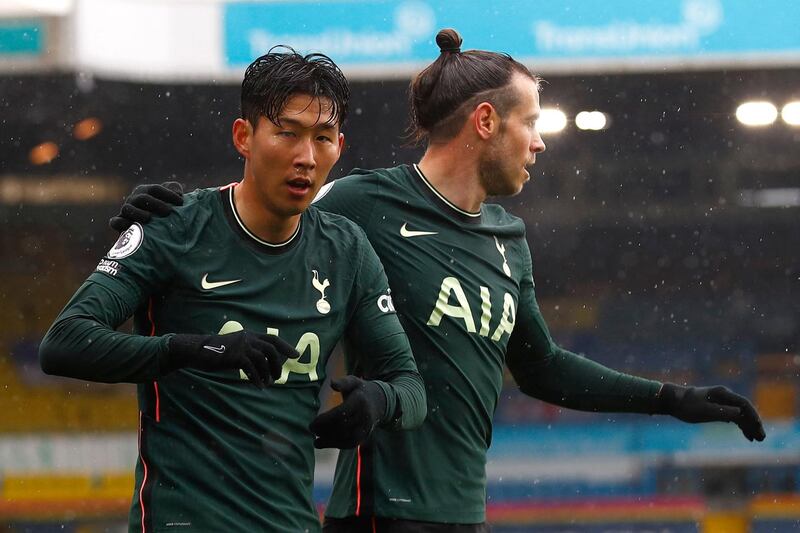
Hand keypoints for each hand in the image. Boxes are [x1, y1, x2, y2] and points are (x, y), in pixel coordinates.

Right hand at [109, 182, 183, 231]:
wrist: (150, 233)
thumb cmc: (164, 214)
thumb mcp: (170, 202)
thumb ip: (174, 191)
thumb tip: (178, 192)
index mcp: (146, 192)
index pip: (156, 189)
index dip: (168, 194)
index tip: (181, 202)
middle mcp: (135, 199)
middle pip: (143, 198)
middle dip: (156, 204)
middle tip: (168, 211)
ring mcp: (126, 211)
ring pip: (128, 208)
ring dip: (138, 213)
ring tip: (149, 218)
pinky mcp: (120, 223)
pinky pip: (116, 221)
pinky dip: (120, 223)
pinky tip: (129, 226)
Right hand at [166, 331, 297, 387]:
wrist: (197, 351)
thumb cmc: (216, 353)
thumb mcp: (235, 348)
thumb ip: (249, 353)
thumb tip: (264, 366)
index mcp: (249, 335)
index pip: (272, 339)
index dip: (286, 346)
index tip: (296, 355)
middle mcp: (247, 338)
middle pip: (271, 350)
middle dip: (277, 364)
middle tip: (277, 377)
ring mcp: (241, 346)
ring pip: (263, 360)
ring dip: (267, 373)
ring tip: (268, 383)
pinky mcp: (235, 356)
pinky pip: (251, 369)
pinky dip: (257, 378)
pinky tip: (258, 386)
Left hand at [310, 376, 386, 448]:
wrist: (380, 402)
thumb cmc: (361, 391)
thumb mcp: (354, 382)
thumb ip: (343, 382)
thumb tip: (332, 383)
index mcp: (360, 401)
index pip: (340, 414)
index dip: (325, 421)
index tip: (312, 423)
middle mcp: (364, 416)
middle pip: (342, 427)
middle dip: (325, 431)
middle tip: (312, 431)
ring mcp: (366, 428)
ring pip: (346, 439)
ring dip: (329, 442)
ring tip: (316, 441)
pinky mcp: (365, 436)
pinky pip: (350, 444)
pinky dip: (336, 446)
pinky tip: (324, 443)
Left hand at [660, 383, 765, 441]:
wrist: (673, 400)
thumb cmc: (687, 406)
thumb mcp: (704, 411)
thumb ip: (722, 411)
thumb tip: (740, 414)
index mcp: (722, 394)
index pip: (743, 404)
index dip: (753, 415)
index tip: (758, 427)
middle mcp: (724, 396)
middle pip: (744, 410)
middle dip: (753, 423)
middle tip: (761, 438)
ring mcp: (721, 401)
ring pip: (740, 414)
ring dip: (748, 426)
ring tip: (756, 439)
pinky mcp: (717, 407)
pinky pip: (733, 416)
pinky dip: (740, 425)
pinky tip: (746, 435)